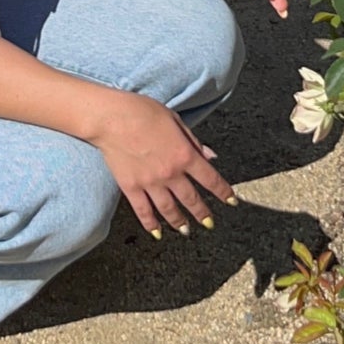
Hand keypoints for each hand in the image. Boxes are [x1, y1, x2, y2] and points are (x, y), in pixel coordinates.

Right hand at [87, 89, 234, 237]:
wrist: (112, 117)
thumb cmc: (144, 111)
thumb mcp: (175, 120)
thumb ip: (193, 141)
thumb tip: (210, 156)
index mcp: (184, 154)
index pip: (210, 178)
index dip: (223, 192)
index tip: (231, 201)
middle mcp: (170, 173)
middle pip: (191, 199)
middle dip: (203, 213)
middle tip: (209, 223)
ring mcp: (150, 183)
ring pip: (169, 210)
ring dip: (180, 222)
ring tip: (186, 231)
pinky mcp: (131, 188)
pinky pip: (143, 211)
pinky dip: (151, 224)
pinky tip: (157, 232)